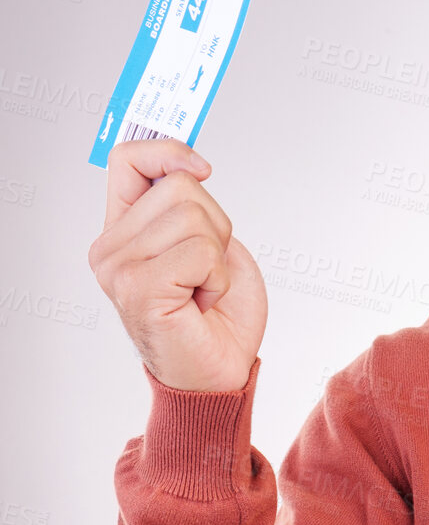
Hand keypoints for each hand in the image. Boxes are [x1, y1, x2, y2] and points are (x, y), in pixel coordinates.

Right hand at [88, 138, 267, 391]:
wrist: (220, 373)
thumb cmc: (218, 316)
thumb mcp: (212, 245)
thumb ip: (193, 207)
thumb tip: (190, 165)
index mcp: (125, 230)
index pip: (127, 159)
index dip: (169, 151)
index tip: (203, 169)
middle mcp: (111, 247)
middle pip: (180, 186)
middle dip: (217, 227)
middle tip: (207, 272)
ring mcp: (118, 268)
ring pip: (194, 216)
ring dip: (218, 257)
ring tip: (203, 289)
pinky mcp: (138, 288)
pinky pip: (201, 252)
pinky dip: (217, 278)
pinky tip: (201, 303)